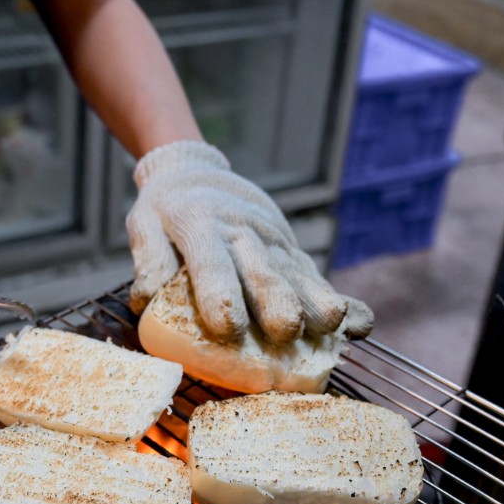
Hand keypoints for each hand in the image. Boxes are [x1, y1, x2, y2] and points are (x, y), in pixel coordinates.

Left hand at [126, 140, 372, 343]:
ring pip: (297, 275)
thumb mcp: (143, 224)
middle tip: (286, 331)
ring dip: (315, 302)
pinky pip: (317, 279)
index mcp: (200, 225)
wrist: (197, 172)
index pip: (211, 261)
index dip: (219, 293)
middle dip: (276, 302)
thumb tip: (145, 300)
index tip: (227, 327)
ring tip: (331, 327)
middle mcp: (243, 233)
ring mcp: (272, 244)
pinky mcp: (291, 253)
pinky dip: (340, 301)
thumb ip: (148, 259)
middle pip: (262, 270)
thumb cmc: (165, 209)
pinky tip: (360, 324)